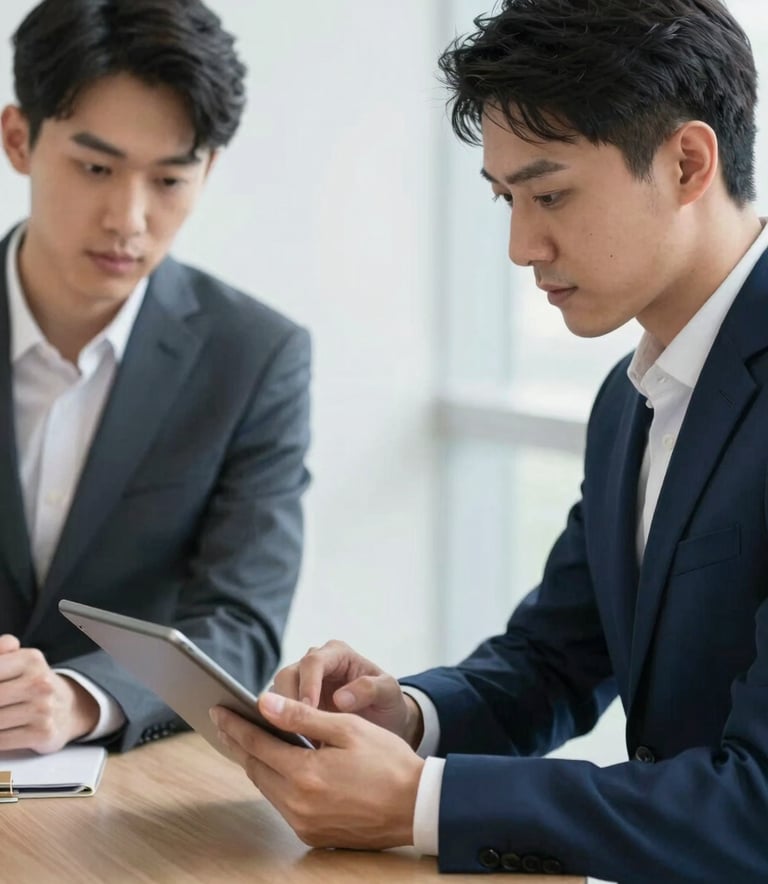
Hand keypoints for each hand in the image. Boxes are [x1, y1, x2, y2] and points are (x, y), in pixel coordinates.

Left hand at [0, 634, 99, 752]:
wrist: (68, 708)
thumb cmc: (32, 683)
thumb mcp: (19, 659)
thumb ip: (2, 648)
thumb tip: (2, 648)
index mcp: (30, 659)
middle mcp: (40, 683)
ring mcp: (43, 709)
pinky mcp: (43, 733)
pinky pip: (2, 740)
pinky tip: (1, 729)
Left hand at [211, 693, 424, 849]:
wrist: (417, 806)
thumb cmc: (388, 761)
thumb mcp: (346, 728)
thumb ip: (302, 716)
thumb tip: (264, 703)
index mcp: (305, 774)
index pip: (257, 744)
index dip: (235, 725)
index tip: (218, 710)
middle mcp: (298, 804)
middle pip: (255, 768)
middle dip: (238, 742)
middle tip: (224, 722)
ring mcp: (304, 824)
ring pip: (266, 786)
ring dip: (255, 762)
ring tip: (245, 739)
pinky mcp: (313, 835)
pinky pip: (282, 803)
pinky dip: (274, 781)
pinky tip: (275, 766)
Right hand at [273, 640, 422, 745]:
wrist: (384, 722)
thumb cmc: (386, 703)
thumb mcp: (388, 693)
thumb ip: (371, 688)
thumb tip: (340, 699)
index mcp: (337, 654)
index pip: (313, 662)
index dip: (308, 684)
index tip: (309, 709)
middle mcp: (315, 664)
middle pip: (288, 675)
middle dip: (288, 702)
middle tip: (295, 730)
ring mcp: (302, 683)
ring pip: (277, 693)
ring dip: (282, 717)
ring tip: (295, 742)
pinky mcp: (294, 704)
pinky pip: (279, 711)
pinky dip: (281, 726)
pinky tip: (292, 746)